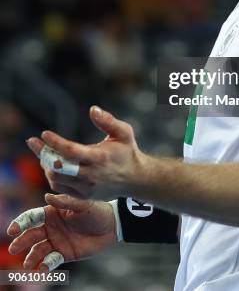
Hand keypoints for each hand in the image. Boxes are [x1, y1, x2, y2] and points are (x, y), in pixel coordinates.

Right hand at [7, 194, 116, 270]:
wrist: (111, 226)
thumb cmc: (96, 210)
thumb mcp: (83, 204)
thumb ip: (65, 202)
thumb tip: (47, 197)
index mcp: (52, 212)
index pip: (32, 217)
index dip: (21, 223)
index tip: (12, 230)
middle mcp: (51, 227)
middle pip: (31, 235)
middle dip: (21, 241)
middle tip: (14, 248)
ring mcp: (56, 241)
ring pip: (39, 250)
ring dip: (31, 256)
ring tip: (28, 263)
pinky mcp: (64, 254)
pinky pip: (52, 260)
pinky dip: (46, 264)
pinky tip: (43, 268)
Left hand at [26, 106, 149, 200]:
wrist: (136, 179)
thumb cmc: (128, 151)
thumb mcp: (124, 132)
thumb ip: (108, 121)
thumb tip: (92, 109)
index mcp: (99, 157)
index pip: (71, 151)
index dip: (55, 142)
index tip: (44, 134)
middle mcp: (91, 175)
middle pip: (59, 167)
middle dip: (44, 155)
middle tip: (35, 143)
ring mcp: (86, 188)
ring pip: (57, 180)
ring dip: (47, 166)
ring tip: (45, 153)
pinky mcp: (84, 196)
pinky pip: (61, 189)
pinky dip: (53, 178)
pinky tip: (52, 166)